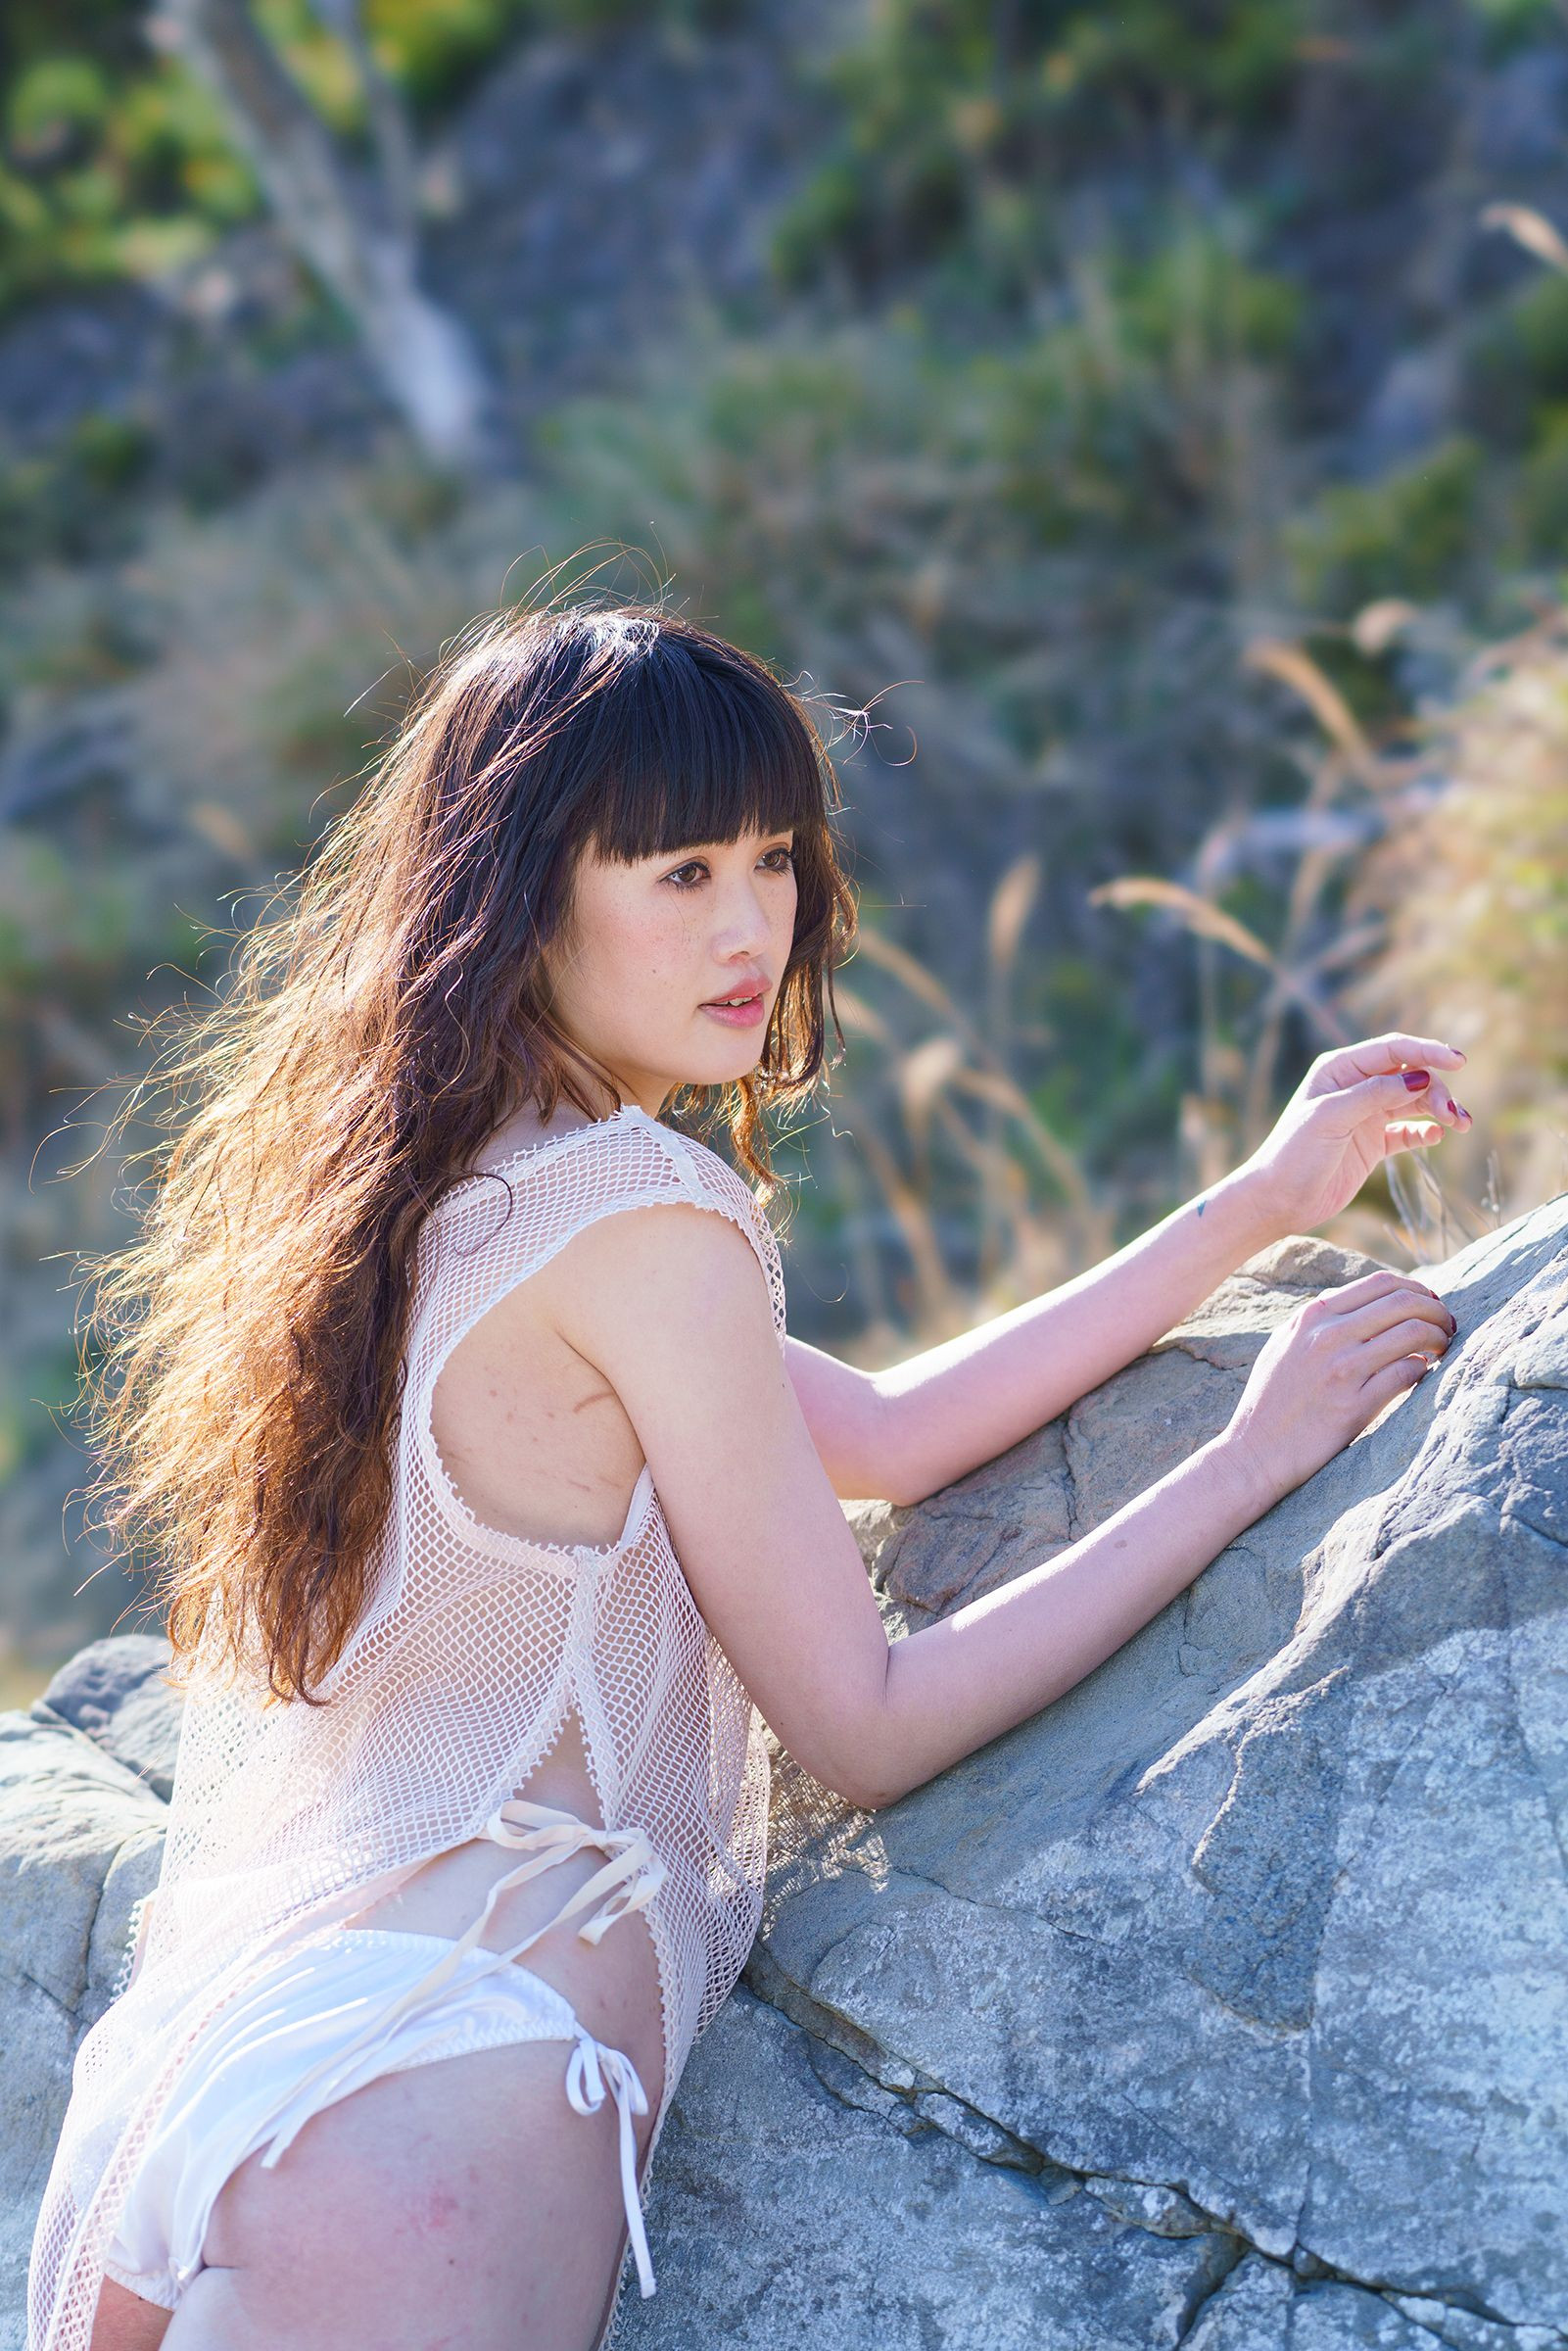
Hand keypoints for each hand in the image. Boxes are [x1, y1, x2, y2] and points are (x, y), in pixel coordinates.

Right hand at [1220, 1267, 1456, 1508]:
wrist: (1255, 1452)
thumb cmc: (1271, 1401)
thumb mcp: (1284, 1345)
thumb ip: (1319, 1321)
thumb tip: (1363, 1304)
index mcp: (1312, 1316)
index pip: (1381, 1283)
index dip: (1416, 1289)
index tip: (1430, 1304)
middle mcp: (1327, 1335)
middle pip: (1404, 1302)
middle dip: (1437, 1309)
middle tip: (1448, 1326)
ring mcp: (1342, 1369)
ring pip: (1413, 1332)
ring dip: (1438, 1338)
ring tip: (1442, 1349)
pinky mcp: (1355, 1405)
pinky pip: (1407, 1373)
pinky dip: (1423, 1370)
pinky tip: (1422, 1375)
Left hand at [1235, 1033, 1471, 1235]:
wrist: (1277, 1200)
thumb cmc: (1295, 1153)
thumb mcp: (1331, 1117)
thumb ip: (1374, 1094)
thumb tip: (1420, 1077)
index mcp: (1339, 1069)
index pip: (1393, 1050)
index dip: (1428, 1052)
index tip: (1460, 1062)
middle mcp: (1354, 1088)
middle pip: (1410, 1075)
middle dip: (1437, 1089)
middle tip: (1454, 1115)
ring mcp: (1364, 1116)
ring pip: (1414, 1102)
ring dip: (1440, 1109)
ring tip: (1461, 1124)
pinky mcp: (1371, 1145)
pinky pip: (1407, 1131)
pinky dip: (1425, 1131)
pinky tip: (1436, 1137)